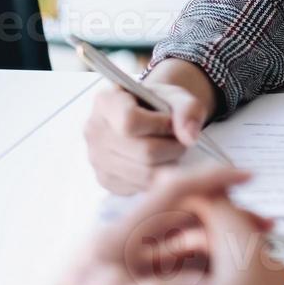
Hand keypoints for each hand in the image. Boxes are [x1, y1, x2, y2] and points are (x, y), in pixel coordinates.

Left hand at [39, 165, 283, 284]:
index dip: (210, 179)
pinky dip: (206, 262)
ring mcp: (132, 260)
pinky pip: (179, 261)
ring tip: (253, 249)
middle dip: (227, 216)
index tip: (244, 175)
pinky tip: (226, 271)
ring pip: (187, 239)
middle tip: (262, 225)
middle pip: (186, 214)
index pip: (170, 192)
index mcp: (115, 239)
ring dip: (221, 241)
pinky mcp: (137, 278)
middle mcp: (125, 242)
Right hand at [85, 59, 219, 193]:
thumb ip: (188, 109)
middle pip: (143, 151)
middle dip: (172, 147)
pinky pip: (140, 187)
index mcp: (106, 101)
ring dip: (168, 164)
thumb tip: (189, 137)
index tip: (171, 121)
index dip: (160, 125)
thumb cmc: (159, 105)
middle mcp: (94, 130)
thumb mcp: (177, 96)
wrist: (146, 117)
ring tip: (171, 149)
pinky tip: (159, 162)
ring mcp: (96, 157)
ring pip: (144, 174)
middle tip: (179, 140)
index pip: (130, 121)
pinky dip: (157, 178)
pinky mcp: (104, 180)